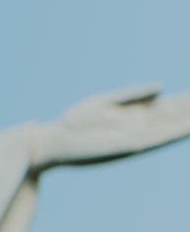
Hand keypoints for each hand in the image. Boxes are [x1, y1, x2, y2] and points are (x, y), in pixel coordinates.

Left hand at [30, 86, 189, 172]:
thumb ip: (135, 94)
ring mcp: (136, 136)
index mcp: (136, 114)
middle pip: (174, 116)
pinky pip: (154, 138)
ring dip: (187, 122)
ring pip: (170, 127)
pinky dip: (171, 133)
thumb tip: (163, 86)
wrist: (55, 140)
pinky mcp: (126, 145)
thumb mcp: (107, 101)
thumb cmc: (77, 121)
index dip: (187, 101)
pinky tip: (185, 128)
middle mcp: (140, 126)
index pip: (170, 106)